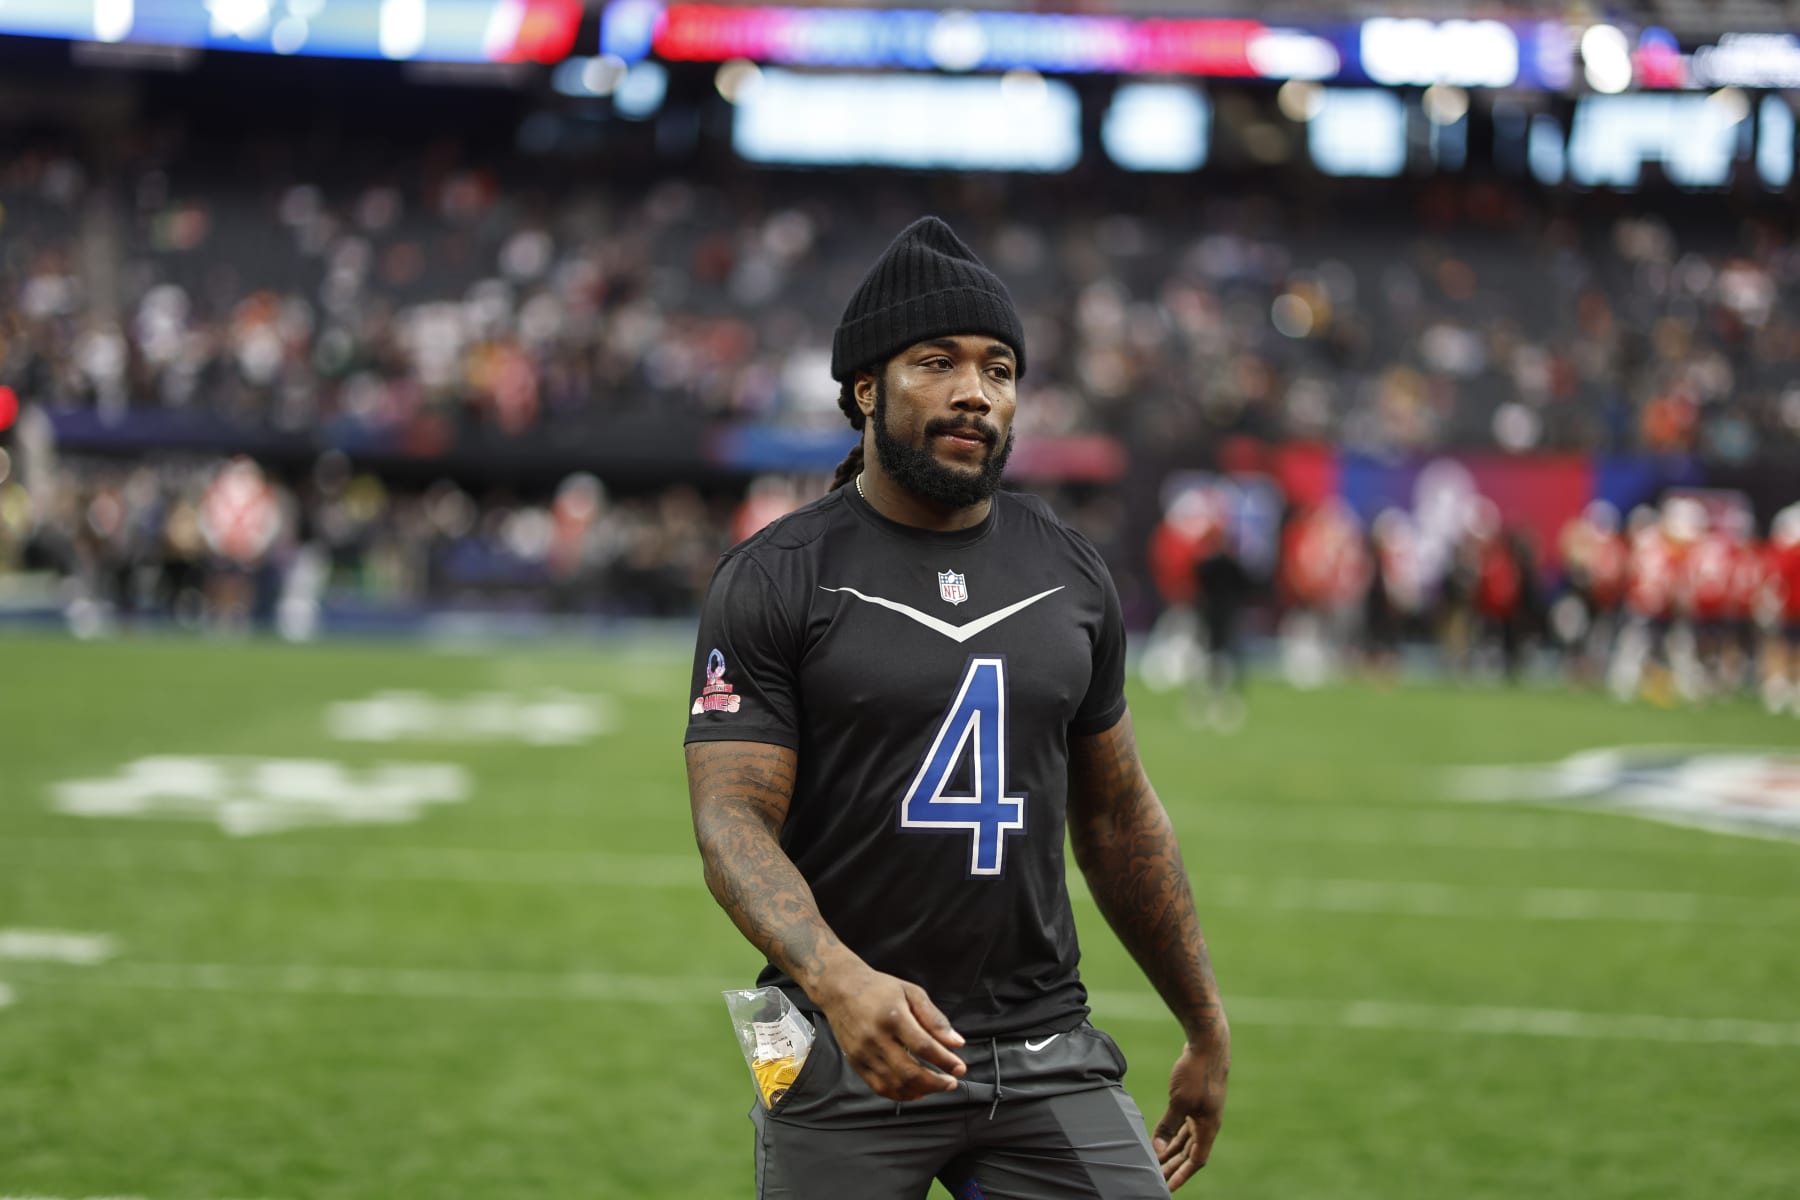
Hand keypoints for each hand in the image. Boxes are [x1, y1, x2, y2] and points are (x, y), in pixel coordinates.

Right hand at [813, 965, 966, 1101]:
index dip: (945, 1061)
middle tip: (951, 1082)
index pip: (924, 1047)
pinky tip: (915, 1091)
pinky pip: (879, 1087)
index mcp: (893, 1017)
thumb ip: (935, 1019)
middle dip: (936, 1083)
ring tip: (936, 1086)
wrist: (840, 989)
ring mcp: (864, 1054)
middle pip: (910, 1072)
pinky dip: (900, 1094)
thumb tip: (957, 1043)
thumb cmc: (879, 988)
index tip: (960, 1068)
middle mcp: (876, 1038)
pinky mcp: (856, 1063)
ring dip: (920, 1091)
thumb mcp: (912, 993)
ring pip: (895, 1084)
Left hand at [1152, 1033, 1228, 1189]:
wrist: (1208, 1044)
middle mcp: (1208, 1122)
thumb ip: (1169, 1127)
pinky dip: (1173, 1134)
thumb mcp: (1179, 1101)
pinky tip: (1161, 1139)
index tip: (1168, 1188)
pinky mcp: (1196, 1100)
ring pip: (1186, 1139)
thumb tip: (1159, 1151)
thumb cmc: (1196, 1072)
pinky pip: (1184, 1124)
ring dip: (1172, 1151)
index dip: (1182, 1175)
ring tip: (1157, 1163)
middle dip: (1175, 1167)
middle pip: (1190, 1152)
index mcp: (1209, 1127)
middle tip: (1158, 1179)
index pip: (1197, 1160)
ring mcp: (1203, 1111)